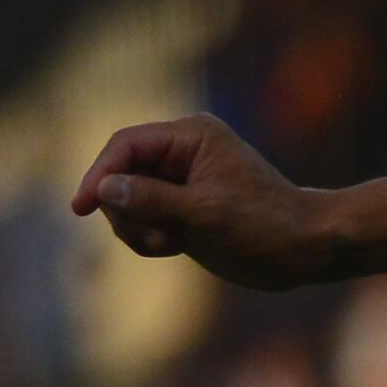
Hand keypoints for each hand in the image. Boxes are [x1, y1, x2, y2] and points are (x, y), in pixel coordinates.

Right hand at [70, 115, 333, 289]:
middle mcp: (182, 153)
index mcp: (191, 136)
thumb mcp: (206, 214)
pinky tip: (176, 247)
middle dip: (127, 210)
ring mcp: (180, 182)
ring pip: (126, 202)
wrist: (305, 250)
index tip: (80, 207)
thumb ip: (152, 199)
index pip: (125, 146)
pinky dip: (148, 238)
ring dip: (138, 228)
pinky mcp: (181, 209)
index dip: (99, 174)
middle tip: (159, 238)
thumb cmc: (266, 226)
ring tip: (172, 243)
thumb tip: (103, 189)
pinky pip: (142, 221)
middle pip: (119, 174)